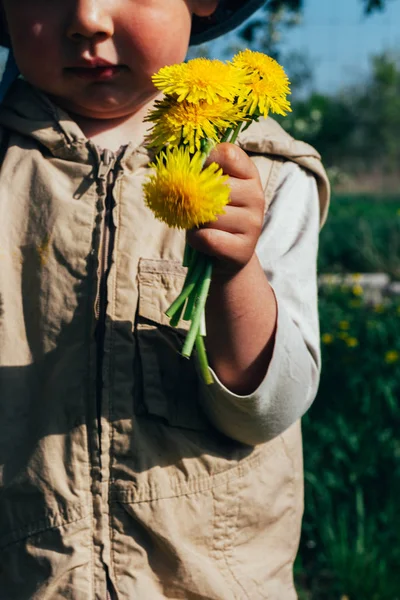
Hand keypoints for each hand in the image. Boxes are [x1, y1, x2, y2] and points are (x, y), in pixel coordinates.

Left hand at [186, 143, 264, 276]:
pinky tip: (202, 241)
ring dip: (195, 222)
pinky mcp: (244, 248)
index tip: (196, 172)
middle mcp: (256, 196)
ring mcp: (254, 223)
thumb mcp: (208, 189)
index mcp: (249, 174)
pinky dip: (196, 240)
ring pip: (210, 214)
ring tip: (202, 226)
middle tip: (196, 208)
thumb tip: (179, 166)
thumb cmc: (211, 216)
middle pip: (214, 186)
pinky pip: (208, 238)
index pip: (227, 154)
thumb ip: (199, 174)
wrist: (225, 257)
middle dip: (195, 199)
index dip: (204, 160)